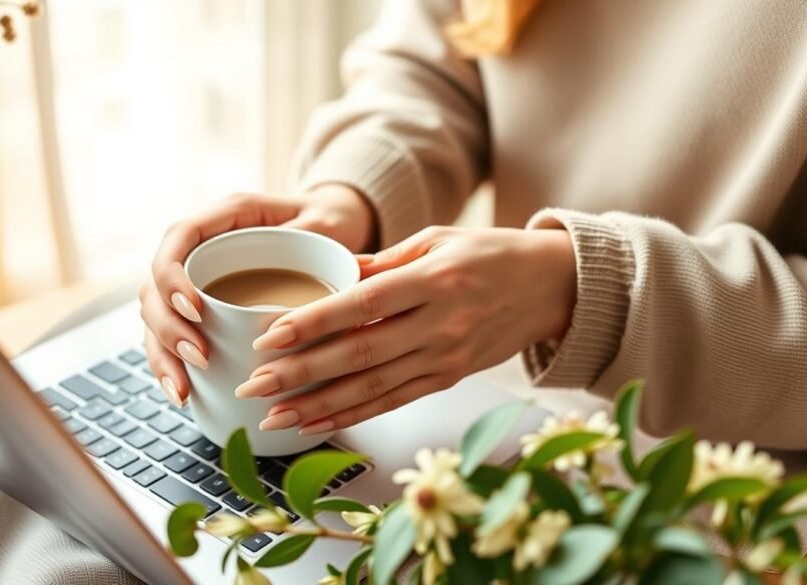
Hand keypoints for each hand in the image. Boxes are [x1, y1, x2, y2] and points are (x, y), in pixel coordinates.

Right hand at [139, 185, 375, 406]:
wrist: (332, 227)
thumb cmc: (329, 218)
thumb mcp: (330, 222)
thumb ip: (322, 237)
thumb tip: (340, 269)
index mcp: (228, 215)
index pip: (179, 237)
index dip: (174, 275)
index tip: (195, 310)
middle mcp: (204, 246)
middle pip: (157, 284)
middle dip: (168, 326)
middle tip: (199, 357)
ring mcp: (198, 279)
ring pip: (157, 315)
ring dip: (163, 355)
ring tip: (184, 391)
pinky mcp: (202, 309)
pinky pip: (173, 336)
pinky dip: (173, 366)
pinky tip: (184, 394)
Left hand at [235, 225, 576, 433]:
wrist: (552, 285)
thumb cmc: (489, 253)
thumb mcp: (436, 240)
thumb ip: (382, 263)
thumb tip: (327, 276)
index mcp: (433, 280)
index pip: (363, 304)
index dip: (314, 323)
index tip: (269, 337)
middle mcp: (440, 324)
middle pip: (360, 354)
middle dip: (302, 373)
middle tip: (255, 385)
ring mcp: (446, 357)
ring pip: (373, 387)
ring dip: (319, 405)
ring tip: (273, 416)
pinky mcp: (449, 378)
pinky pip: (394, 401)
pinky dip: (353, 415)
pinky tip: (315, 424)